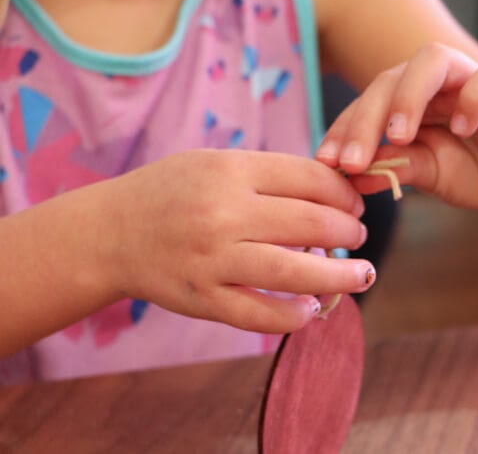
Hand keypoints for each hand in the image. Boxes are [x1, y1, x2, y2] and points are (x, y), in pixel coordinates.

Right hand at [94, 149, 373, 333]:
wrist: (110, 232)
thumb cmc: (172, 192)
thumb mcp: (215, 164)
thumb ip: (269, 175)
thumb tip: (334, 192)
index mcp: (231, 170)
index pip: (311, 179)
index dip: (345, 193)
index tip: (355, 204)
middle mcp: (223, 213)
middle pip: (312, 224)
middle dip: (349, 232)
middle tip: (359, 237)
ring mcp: (212, 260)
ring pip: (295, 274)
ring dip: (340, 277)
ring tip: (362, 275)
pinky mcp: (201, 299)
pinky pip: (259, 315)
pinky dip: (293, 316)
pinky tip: (311, 309)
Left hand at [316, 43, 477, 214]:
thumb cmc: (474, 173)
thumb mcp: (427, 174)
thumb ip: (393, 168)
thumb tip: (347, 176)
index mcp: (409, 100)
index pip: (367, 102)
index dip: (343, 129)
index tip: (327, 162)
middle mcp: (435, 83)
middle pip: (390, 77)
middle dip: (365, 119)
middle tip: (353, 161)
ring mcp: (471, 81)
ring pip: (433, 59)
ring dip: (409, 96)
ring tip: (399, 136)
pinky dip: (472, 99)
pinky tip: (461, 130)